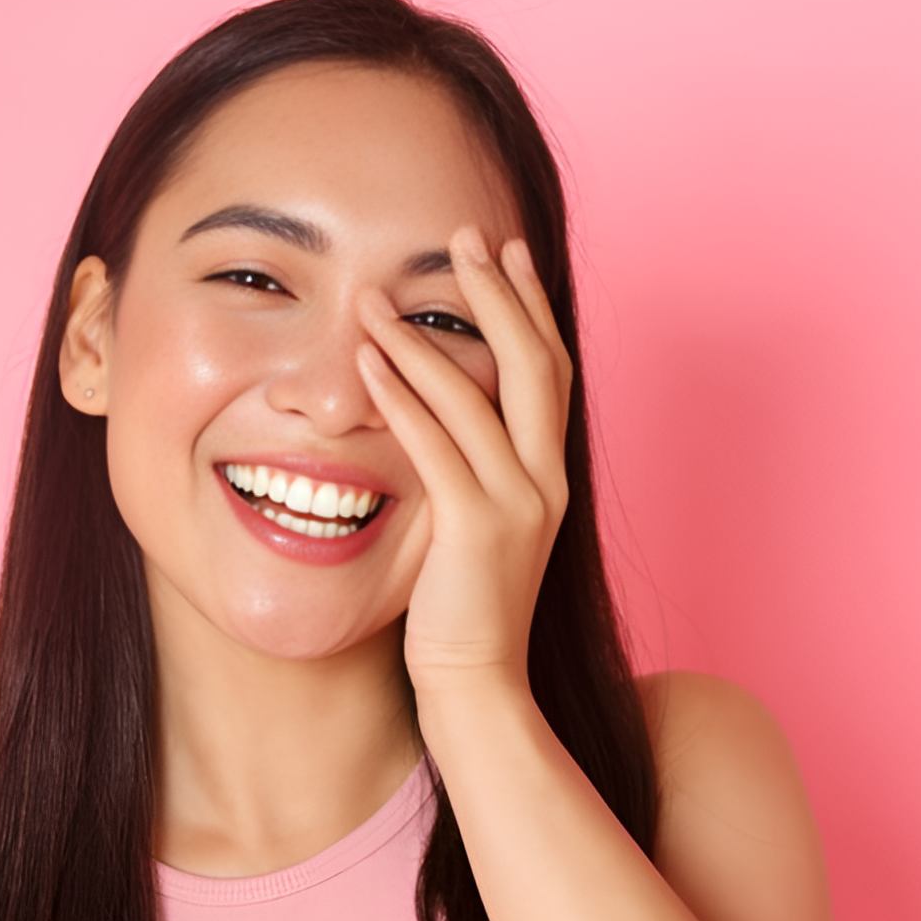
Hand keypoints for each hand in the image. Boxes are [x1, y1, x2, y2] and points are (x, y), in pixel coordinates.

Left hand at [355, 226, 573, 703]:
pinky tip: (369, 360)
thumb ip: (470, 467)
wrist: (479, 685)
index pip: (551, 367)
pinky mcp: (476, 529)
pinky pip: (436, 445)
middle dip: (499, 292)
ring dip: (424, 337)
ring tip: (381, 296)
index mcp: (551, 472)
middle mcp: (547, 478)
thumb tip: (433, 413)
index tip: (506, 250)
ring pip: (477, 394)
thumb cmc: (465, 607)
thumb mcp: (478, 522)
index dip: (532, 303)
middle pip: (533, 360)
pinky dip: (402, 396)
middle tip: (464, 235)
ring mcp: (518, 502)